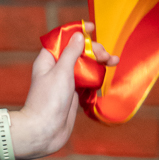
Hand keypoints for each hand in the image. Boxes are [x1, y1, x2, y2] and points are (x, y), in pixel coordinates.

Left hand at [0, 22, 117, 159]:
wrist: (45, 131)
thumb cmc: (48, 101)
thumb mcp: (61, 72)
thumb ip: (72, 53)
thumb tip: (79, 36)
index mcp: (48, 59)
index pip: (63, 39)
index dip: (77, 32)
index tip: (92, 28)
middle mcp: (56, 69)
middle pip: (78, 51)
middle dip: (94, 50)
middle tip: (106, 56)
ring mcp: (66, 82)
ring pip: (85, 66)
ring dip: (99, 62)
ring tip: (113, 62)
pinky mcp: (73, 94)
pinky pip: (88, 81)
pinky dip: (97, 77)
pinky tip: (106, 75)